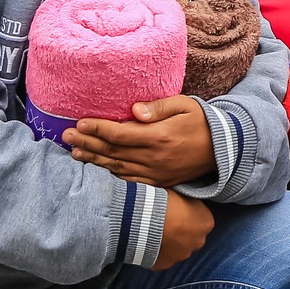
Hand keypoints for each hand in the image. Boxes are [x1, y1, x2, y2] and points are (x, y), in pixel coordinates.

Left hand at [68, 94, 216, 187]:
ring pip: (117, 168)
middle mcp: (154, 158)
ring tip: (75, 152)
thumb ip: (159, 107)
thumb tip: (134, 110)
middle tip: (66, 136)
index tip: (80, 122)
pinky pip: (130, 181)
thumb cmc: (202, 122)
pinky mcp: (159, 183)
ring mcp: (156, 173)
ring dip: (94, 160)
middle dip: (87, 143)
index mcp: (159, 137)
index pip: (120, 134)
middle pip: (113, 152)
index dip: (97, 128)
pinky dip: (111, 175)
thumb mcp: (185, 106)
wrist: (224, 150)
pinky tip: (98, 168)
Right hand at [152, 191, 213, 269]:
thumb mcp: (182, 194)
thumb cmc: (165, 202)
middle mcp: (198, 242)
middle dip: (181, 232)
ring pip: (178, 249)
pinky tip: (148, 242)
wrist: (144, 219)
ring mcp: (182, 255)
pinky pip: (163, 258)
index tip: (178, 211)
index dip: (189, 215)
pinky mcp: (166, 264)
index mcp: (206, 223)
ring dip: (170, 243)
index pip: (202, 220)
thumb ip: (189, 202)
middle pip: (192, 237)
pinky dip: (158, 252)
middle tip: (166, 222)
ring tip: (155, 232)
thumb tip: (185, 203)